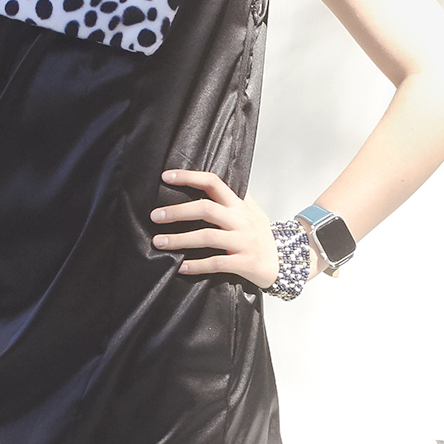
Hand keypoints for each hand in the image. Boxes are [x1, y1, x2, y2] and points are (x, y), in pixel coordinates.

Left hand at [151, 169, 304, 289]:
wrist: (287, 262)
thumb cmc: (263, 237)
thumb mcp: (254, 212)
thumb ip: (237, 197)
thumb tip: (214, 181)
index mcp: (239, 206)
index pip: (214, 183)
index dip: (190, 177)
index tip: (167, 176)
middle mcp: (241, 221)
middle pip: (206, 209)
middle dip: (178, 212)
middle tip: (155, 216)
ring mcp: (243, 242)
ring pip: (207, 237)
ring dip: (180, 240)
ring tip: (159, 242)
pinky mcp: (244, 263)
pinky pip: (216, 263)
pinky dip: (196, 265)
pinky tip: (181, 267)